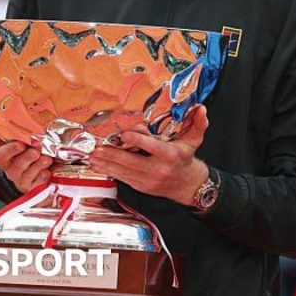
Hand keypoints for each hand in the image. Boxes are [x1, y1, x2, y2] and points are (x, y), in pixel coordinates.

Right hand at [0, 122, 51, 192]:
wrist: (22, 171)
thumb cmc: (13, 152)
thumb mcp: (0, 143)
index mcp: (2, 158)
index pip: (2, 155)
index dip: (11, 150)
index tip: (21, 144)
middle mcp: (11, 169)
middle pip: (17, 165)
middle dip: (28, 157)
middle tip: (37, 150)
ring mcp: (22, 178)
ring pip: (29, 174)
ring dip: (38, 165)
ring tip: (47, 158)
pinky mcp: (33, 186)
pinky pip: (38, 183)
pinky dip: (43, 176)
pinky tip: (48, 171)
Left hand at [88, 105, 209, 204]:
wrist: (186, 185)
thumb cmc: (185, 159)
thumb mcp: (194, 141)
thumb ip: (199, 124)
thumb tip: (202, 109)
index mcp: (170, 156)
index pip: (153, 148)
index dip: (138, 141)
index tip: (124, 134)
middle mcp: (158, 169)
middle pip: (132, 162)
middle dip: (113, 155)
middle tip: (98, 147)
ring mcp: (147, 180)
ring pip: (123, 171)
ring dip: (106, 163)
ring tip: (93, 156)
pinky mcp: (140, 186)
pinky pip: (122, 178)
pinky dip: (109, 171)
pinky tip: (98, 165)